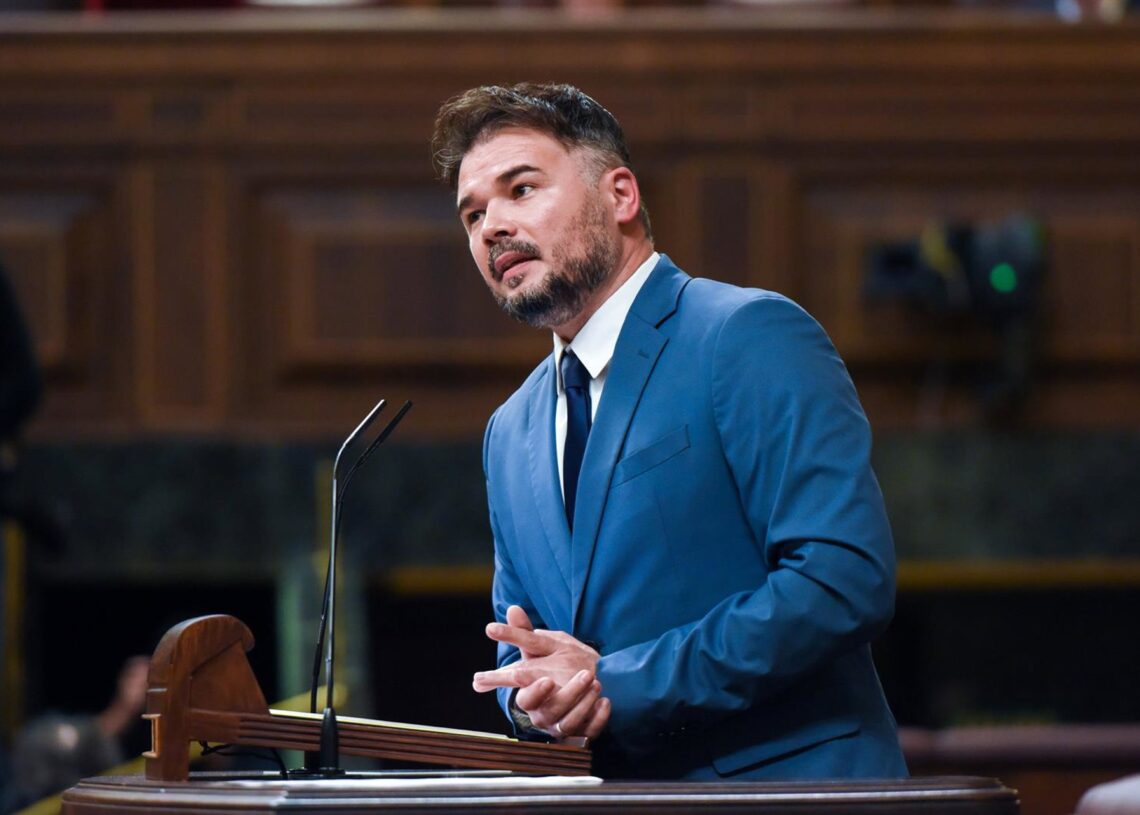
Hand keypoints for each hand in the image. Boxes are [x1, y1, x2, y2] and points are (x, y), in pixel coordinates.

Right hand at [474, 605, 610, 740]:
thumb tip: (512, 608)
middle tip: (584, 675)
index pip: (524, 700)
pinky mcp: (583, 732)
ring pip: (570, 722)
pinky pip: (591, 731)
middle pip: (550, 711)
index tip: (543, 680)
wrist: (589, 678)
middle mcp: (544, 714)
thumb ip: (525, 632)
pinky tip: (605, 701)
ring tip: (596, 682)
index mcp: (531, 696)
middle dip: (567, 695)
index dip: (532, 692)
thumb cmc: (557, 665)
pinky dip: (598, 717)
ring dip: (584, 702)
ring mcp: (563, 725)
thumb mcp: (542, 646)